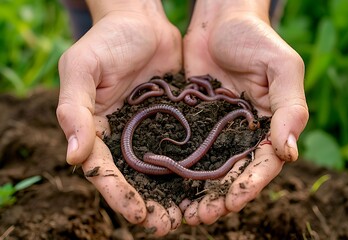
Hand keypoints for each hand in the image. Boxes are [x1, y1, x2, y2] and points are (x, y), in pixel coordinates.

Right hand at [56, 1, 181, 235]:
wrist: (141, 21)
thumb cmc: (106, 41)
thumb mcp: (81, 69)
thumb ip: (74, 110)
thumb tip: (73, 157)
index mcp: (98, 130)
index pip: (105, 170)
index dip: (119, 194)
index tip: (137, 215)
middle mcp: (125, 136)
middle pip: (136, 178)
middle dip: (150, 204)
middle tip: (168, 226)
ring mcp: (151, 130)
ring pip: (163, 169)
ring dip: (175, 194)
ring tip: (191, 214)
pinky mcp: (176, 121)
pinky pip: (185, 147)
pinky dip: (193, 166)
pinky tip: (208, 182)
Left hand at [182, 0, 308, 223]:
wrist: (219, 19)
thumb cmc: (255, 38)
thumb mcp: (282, 67)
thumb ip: (290, 107)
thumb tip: (289, 151)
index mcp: (268, 126)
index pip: (262, 163)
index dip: (248, 185)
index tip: (230, 203)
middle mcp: (241, 133)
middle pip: (232, 172)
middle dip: (217, 196)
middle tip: (199, 216)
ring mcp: (215, 128)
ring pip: (207, 166)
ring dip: (195, 191)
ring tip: (180, 211)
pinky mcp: (192, 120)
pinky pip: (185, 147)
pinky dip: (177, 167)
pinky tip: (163, 182)